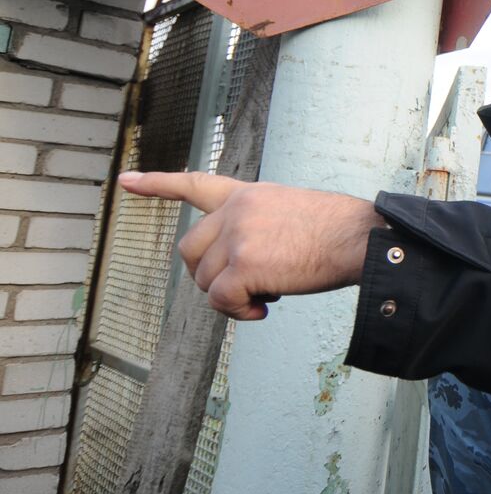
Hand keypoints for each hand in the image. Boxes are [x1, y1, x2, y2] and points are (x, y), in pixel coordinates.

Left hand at [118, 171, 385, 319]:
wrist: (362, 238)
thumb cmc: (343, 232)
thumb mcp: (293, 211)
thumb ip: (259, 226)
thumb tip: (242, 268)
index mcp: (250, 195)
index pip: (195, 184)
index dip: (157, 184)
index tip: (125, 181)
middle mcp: (237, 211)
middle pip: (191, 252)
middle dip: (210, 276)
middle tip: (248, 288)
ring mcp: (238, 237)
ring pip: (205, 282)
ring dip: (231, 298)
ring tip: (267, 297)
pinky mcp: (244, 266)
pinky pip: (221, 301)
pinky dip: (239, 313)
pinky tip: (264, 310)